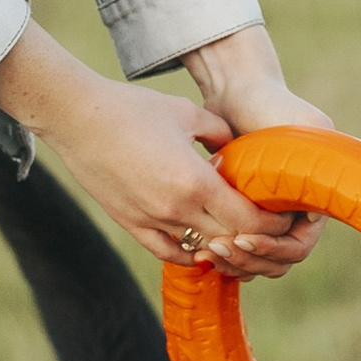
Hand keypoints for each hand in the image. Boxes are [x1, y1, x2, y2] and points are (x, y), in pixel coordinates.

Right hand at [0, 23, 280, 271]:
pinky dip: (190, 252)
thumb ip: (220, 133)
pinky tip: (202, 246)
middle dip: (255, 238)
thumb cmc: (132, 108)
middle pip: (230, 240)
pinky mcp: (130, 224)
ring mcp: (150, 221)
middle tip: (268, 228)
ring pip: (201, 250)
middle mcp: (174, 210)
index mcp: (195, 182)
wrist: (76, 118)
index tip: (284, 217)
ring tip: (239, 236)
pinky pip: (168, 252)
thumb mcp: (186, 112)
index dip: (272, 224)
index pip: (248, 221)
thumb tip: (236, 150)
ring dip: (223, 245)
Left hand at [174, 24, 333, 277]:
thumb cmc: (271, 105)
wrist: (238, 90)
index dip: (272, 249)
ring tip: (206, 251)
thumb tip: (316, 212)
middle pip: (276, 261)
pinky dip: (223, 254)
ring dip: (234, 263)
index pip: (297, 246)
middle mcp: (294, 214)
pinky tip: (200, 248)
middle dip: (248, 260)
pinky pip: (239, 250)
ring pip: (256, 262)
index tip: (244, 238)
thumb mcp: (304, 127)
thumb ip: (316, 161)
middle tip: (216, 249)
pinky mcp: (244, 214)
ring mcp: (269, 217)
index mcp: (313, 200)